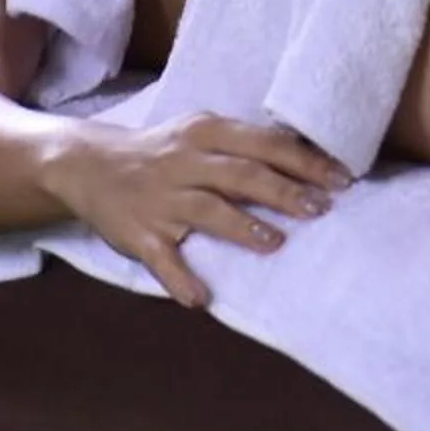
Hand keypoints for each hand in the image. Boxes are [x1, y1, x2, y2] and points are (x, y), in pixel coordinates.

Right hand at [41, 113, 352, 308]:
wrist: (89, 164)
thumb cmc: (164, 149)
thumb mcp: (201, 132)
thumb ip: (245, 144)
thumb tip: (307, 158)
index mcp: (205, 132)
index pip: (263, 143)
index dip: (304, 161)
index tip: (340, 178)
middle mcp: (183, 162)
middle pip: (241, 175)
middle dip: (284, 192)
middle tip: (320, 209)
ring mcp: (160, 199)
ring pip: (207, 211)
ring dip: (243, 227)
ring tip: (276, 242)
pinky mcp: (138, 233)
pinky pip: (161, 259)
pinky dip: (180, 279)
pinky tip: (200, 298)